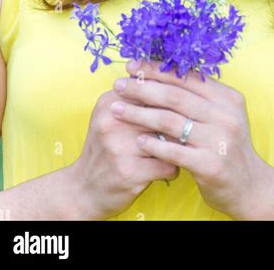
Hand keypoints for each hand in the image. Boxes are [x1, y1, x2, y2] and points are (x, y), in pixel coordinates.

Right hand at [69, 88, 180, 219]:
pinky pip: (168, 165)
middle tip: (190, 128)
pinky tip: (168, 169)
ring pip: (170, 139)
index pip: (151, 89)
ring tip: (180, 150)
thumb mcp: (110, 117)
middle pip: (164, 112)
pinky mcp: (130, 172)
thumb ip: (134, 98)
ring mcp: (121, 147)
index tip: (185, 105)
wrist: (83, 189)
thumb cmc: (104, 148)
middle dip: (181, 122)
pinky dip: (173, 169)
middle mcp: (114, 121)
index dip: (173, 96)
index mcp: (110, 103)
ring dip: (180, 146)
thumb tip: (170, 84)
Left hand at [111, 58, 266, 218]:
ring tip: (117, 110)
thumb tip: (160, 75)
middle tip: (119, 85)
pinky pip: (174, 151)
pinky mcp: (210, 165)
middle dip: (142, 88)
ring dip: (139, 114)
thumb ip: (198, 98)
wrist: (250, 187)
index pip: (187, 77)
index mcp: (227, 98)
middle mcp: (225, 115)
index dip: (157, 70)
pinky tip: (137, 140)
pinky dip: (153, 144)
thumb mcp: (220, 116)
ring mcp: (219, 140)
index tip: (132, 65)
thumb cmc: (226, 146)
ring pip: (170, 121)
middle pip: (175, 95)